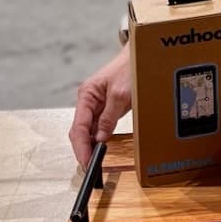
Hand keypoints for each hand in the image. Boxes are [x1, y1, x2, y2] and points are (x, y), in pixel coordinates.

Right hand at [69, 47, 131, 167]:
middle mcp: (89, 100)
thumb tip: (100, 138)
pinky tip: (102, 149)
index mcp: (87, 94)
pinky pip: (99, 127)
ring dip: (90, 145)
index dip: (81, 146)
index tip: (86, 161)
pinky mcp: (107, 108)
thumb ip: (108, 116)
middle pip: (80, 131)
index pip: (79, 126)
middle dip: (83, 149)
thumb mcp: (121, 94)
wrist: (141, 55)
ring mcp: (97, 105)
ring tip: (95, 161)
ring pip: (89, 130)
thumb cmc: (130, 67)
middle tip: (90, 166)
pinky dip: (99, 138)